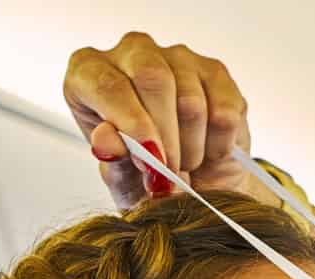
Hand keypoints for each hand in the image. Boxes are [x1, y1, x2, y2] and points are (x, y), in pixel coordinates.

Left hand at [61, 32, 281, 209]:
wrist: (191, 188)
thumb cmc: (144, 177)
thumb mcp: (121, 179)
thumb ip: (112, 162)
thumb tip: (105, 142)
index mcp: (90, 72)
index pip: (108, 85)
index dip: (132, 124)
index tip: (150, 160)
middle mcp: (132, 53)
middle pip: (153, 79)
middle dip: (165, 135)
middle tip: (169, 172)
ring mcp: (177, 58)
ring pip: (191, 100)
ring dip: (191, 148)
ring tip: (185, 163)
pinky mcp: (215, 72)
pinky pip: (224, 112)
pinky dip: (218, 146)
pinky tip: (208, 151)